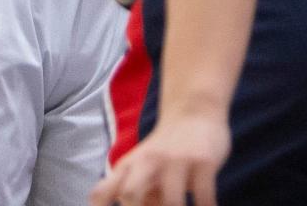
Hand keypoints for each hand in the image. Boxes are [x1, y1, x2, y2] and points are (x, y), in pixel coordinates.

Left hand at [90, 114, 230, 205]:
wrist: (195, 110)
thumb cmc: (166, 152)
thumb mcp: (143, 169)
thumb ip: (136, 194)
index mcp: (128, 168)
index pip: (102, 193)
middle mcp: (148, 162)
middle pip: (130, 193)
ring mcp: (176, 160)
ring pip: (171, 202)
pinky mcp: (203, 160)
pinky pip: (205, 198)